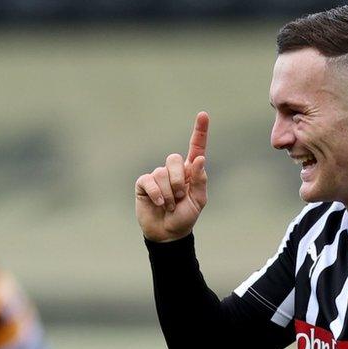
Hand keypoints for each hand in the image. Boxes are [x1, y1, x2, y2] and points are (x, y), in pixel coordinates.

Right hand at [135, 111, 209, 241]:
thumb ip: (200, 180)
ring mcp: (158, 176)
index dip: (199, 131)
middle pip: (174, 159)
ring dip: (169, 194)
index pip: (196, 147)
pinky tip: (159, 203)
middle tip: (180, 197)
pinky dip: (157, 193)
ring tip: (169, 205)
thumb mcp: (199, 201)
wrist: (168, 233)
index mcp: (191, 171)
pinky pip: (150, 180)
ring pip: (162, 173)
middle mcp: (173, 170)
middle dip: (179, 180)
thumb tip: (200, 159)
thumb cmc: (185, 217)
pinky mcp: (144, 184)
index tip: (203, 115)